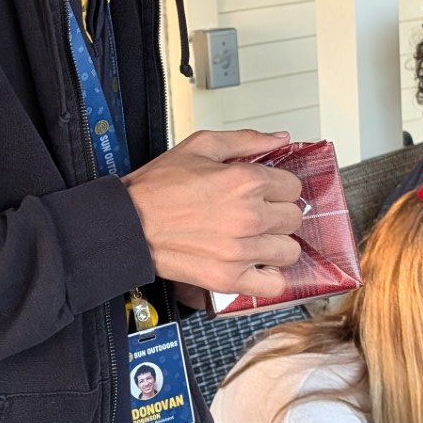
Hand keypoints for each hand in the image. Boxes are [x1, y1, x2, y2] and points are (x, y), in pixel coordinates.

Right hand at [123, 130, 303, 296]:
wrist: (128, 224)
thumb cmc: (158, 188)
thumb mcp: (201, 146)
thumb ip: (247, 140)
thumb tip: (279, 139)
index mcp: (245, 181)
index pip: (293, 187)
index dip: (279, 187)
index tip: (266, 192)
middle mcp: (248, 216)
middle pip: (293, 218)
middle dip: (278, 213)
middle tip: (256, 213)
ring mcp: (241, 250)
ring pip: (289, 250)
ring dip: (276, 244)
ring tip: (255, 238)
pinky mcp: (229, 278)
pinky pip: (274, 283)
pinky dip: (268, 276)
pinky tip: (254, 263)